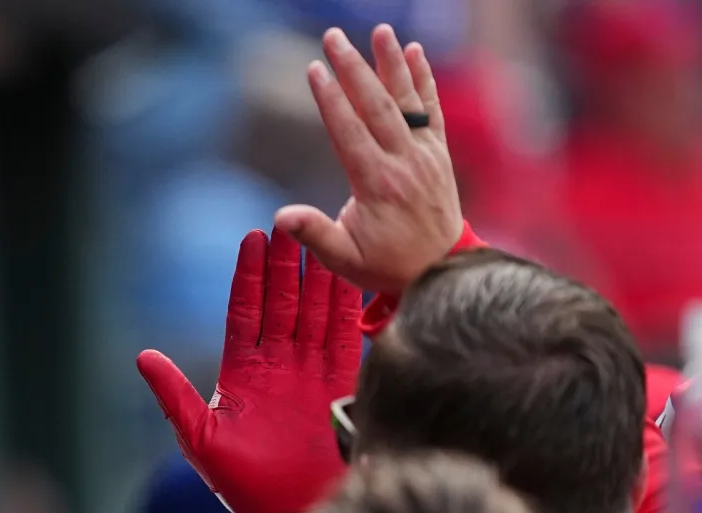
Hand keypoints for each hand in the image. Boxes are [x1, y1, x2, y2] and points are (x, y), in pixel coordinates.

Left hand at [136, 229, 363, 512]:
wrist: (286, 511)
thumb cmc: (238, 482)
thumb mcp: (199, 436)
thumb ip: (173, 395)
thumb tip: (143, 357)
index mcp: (243, 370)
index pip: (246, 311)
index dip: (249, 276)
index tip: (251, 238)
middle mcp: (278, 364)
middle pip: (282, 301)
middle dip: (284, 263)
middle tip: (286, 221)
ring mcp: (311, 371)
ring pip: (314, 312)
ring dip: (317, 276)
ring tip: (320, 235)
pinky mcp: (342, 384)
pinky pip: (346, 337)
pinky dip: (348, 308)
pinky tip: (351, 276)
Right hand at [273, 25, 462, 295]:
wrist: (442, 272)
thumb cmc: (385, 265)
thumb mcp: (343, 259)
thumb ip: (313, 234)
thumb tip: (280, 216)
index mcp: (376, 184)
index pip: (349, 132)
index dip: (330, 99)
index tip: (314, 69)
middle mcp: (404, 162)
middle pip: (376, 106)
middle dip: (353, 69)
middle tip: (333, 37)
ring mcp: (425, 155)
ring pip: (407, 101)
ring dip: (391, 64)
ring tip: (380, 31)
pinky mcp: (438, 154)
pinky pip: (432, 110)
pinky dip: (424, 80)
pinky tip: (414, 53)